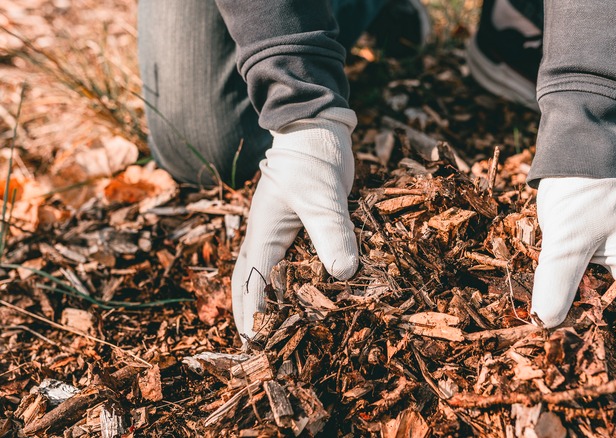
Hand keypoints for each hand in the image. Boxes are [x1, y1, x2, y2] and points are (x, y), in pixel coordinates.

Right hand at [232, 108, 359, 341]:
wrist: (316, 131)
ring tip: (271, 330)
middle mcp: (264, 237)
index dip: (255, 317)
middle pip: (248, 283)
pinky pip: (285, 262)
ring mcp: (278, 232)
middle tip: (255, 348)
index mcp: (262, 234)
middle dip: (249, 315)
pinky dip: (287, 283)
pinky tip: (301, 295)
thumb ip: (331, 232)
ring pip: (263, 274)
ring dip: (264, 301)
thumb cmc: (312, 161)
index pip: (253, 284)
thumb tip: (344, 274)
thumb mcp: (322, 197)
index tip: (258, 346)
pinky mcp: (295, 228)